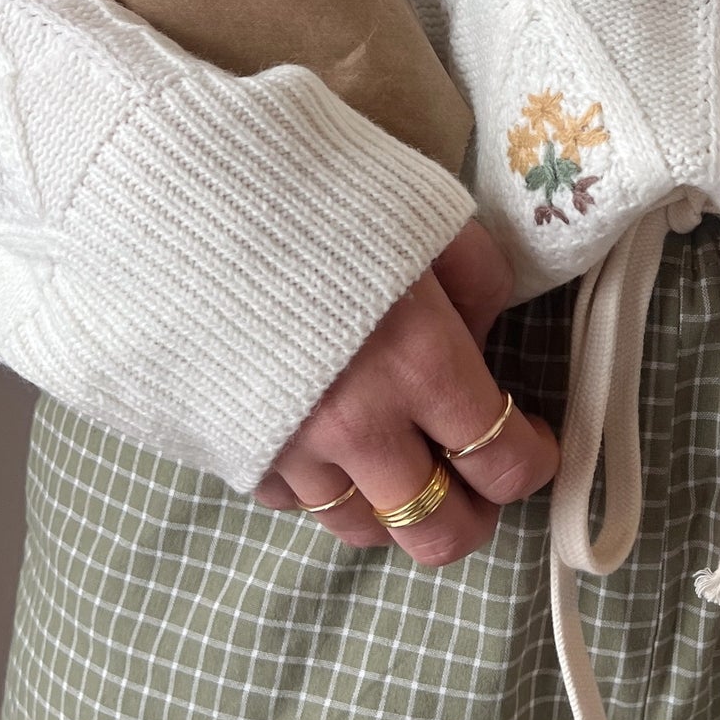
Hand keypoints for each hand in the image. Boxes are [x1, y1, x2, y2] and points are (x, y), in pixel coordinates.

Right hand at [253, 219, 557, 565]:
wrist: (184, 187)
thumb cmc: (316, 185)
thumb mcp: (430, 216)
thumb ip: (477, 289)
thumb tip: (478, 347)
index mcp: (420, 364)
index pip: (504, 464)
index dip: (535, 462)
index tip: (533, 440)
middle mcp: (357, 426)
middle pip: (438, 533)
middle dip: (474, 515)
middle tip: (477, 479)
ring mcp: (286, 447)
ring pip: (361, 531)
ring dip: (394, 506)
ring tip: (402, 463)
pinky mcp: (229, 448)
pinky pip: (289, 502)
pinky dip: (318, 485)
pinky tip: (324, 439)